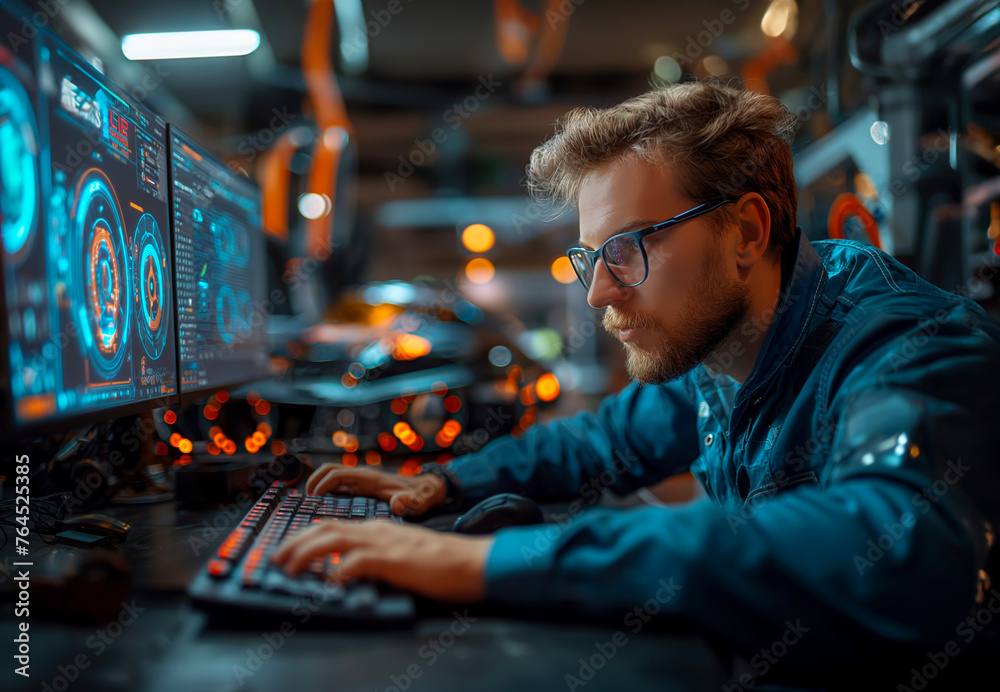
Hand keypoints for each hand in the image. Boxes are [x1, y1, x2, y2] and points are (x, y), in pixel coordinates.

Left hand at [269, 520, 491, 602]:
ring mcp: (385, 543)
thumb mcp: (402, 553)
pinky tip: (328, 582)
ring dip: (306, 553)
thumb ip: (376, 556)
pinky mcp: (395, 560)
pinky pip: (359, 562)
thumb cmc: (441, 562)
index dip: (306, 536)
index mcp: (378, 528)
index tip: (287, 549)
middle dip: (295, 542)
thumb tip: (348, 570)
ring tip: (288, 568)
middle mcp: (377, 530)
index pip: (333, 525)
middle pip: (326, 528)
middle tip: (275, 559)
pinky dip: (339, 570)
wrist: (471, 561)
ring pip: (334, 539)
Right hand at [306, 463, 446, 516]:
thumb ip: (408, 503)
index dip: (322, 484)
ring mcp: (360, 480)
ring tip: (310, 502)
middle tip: (306, 500)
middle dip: (314, 480)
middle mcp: (362, 475)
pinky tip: (323, 506)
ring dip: (318, 483)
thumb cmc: (419, 498)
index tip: (313, 499)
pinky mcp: (361, 486)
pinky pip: (337, 483)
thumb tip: (399, 504)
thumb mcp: (415, 503)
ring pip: (331, 474)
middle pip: (329, 469)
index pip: (337, 474)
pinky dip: (326, 489)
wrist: (425, 491)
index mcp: (368, 478)